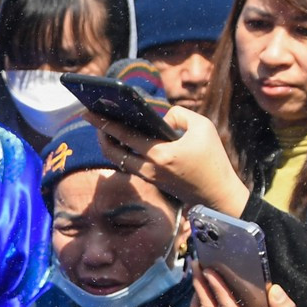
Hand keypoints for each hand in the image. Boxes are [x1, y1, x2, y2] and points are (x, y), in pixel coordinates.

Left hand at [91, 106, 249, 214]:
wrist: (217, 194)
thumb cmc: (213, 159)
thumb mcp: (202, 127)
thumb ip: (178, 115)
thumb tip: (160, 118)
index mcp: (160, 154)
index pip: (125, 136)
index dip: (104, 123)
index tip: (89, 112)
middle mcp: (149, 168)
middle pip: (113, 152)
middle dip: (100, 134)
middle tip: (93, 119)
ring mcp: (149, 177)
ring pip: (119, 161)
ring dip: (109, 145)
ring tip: (105, 129)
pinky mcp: (153, 182)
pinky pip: (130, 166)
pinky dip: (122, 153)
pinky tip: (123, 142)